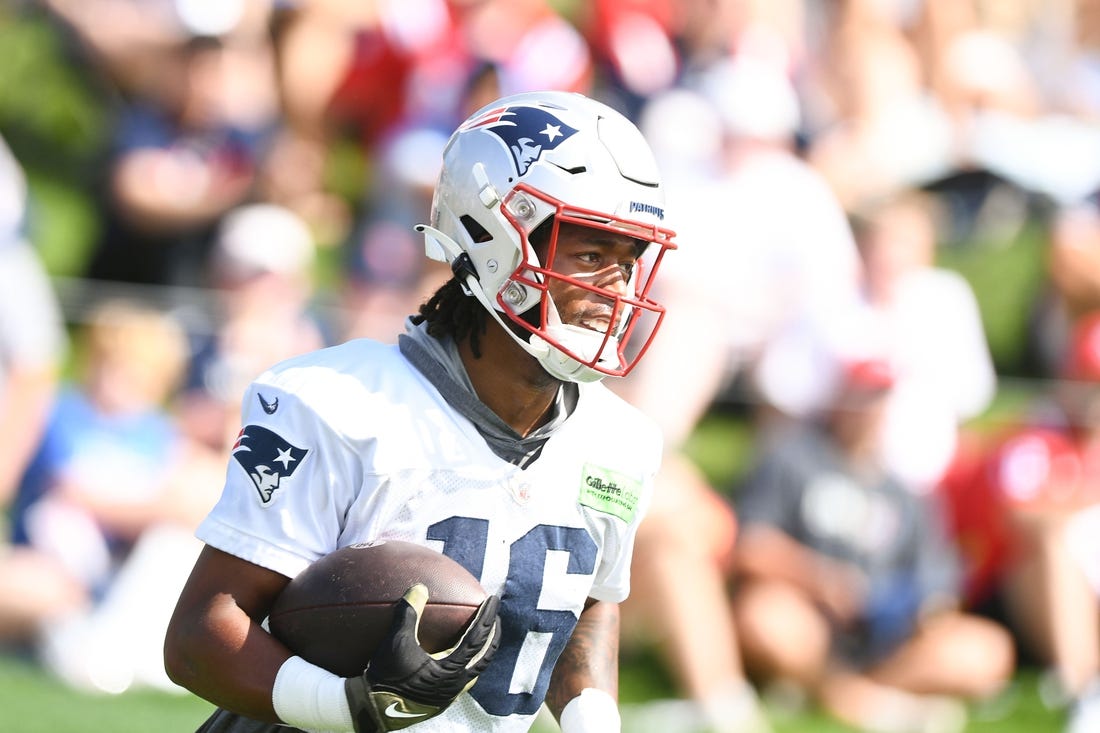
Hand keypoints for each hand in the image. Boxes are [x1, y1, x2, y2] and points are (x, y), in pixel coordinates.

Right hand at [345, 584, 500, 731]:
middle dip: (493, 634)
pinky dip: (470, 662)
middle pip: (486, 655)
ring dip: (483, 650)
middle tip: (494, 616)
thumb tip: (419, 588)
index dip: (487, 617)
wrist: (374, 710)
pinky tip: (461, 657)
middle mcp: (456, 683)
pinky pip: (465, 678)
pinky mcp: (442, 700)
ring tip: (483, 636)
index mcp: (451, 668)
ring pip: (477, 669)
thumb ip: (408, 613)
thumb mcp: (396, 641)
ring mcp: (451, 694)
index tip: (493, 600)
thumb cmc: (386, 676)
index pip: (478, 638)